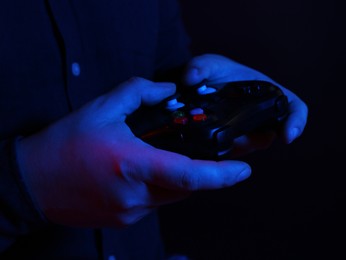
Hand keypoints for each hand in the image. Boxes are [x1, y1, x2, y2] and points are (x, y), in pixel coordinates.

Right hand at [16, 77, 250, 226]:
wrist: (32, 182)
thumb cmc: (64, 146)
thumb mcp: (102, 108)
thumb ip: (140, 92)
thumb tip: (169, 91)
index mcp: (132, 164)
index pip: (188, 175)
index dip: (221, 175)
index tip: (243, 170)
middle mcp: (135, 194)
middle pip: (185, 186)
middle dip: (195, 169)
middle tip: (190, 150)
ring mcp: (131, 212)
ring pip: (170, 196)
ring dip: (173, 177)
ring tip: (152, 157)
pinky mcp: (125, 220)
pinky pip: (154, 203)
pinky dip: (156, 187)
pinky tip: (137, 173)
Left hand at [183, 54, 307, 154]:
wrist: (196, 85)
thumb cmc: (213, 72)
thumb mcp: (208, 64)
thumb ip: (201, 67)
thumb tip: (190, 78)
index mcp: (267, 93)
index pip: (294, 107)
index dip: (297, 122)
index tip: (288, 136)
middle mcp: (261, 114)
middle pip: (271, 134)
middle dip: (256, 140)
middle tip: (237, 140)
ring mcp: (246, 130)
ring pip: (250, 146)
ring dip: (237, 147)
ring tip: (217, 139)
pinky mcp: (230, 141)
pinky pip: (231, 153)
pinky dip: (222, 151)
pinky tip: (207, 145)